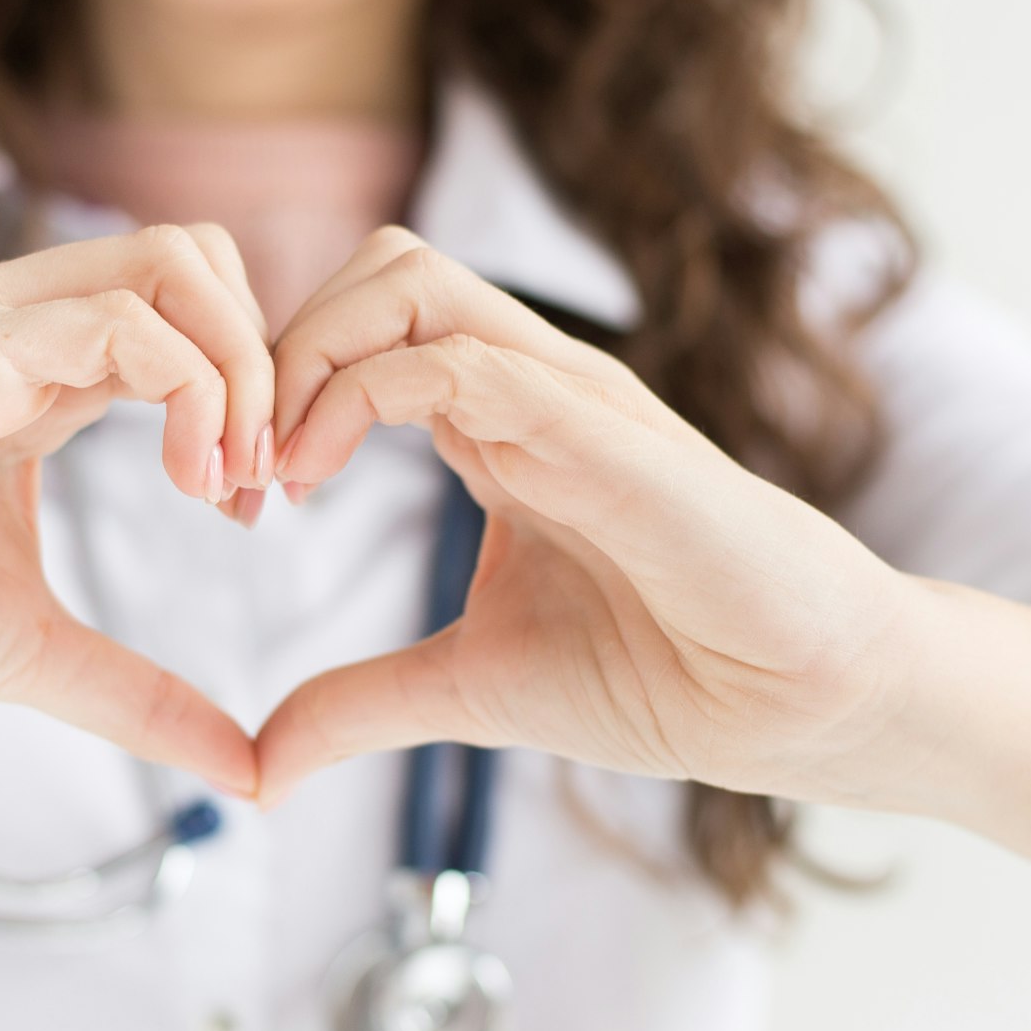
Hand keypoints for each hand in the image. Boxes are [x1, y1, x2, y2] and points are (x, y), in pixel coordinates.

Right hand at [0, 224, 274, 793]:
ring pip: (175, 265)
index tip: (250, 505)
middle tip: (257, 483)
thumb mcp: (32, 651)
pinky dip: (188, 388)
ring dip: (241, 368)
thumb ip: (141, 698)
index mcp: (41, 368)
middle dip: (268, 362)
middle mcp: (22, 321)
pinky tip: (186, 478)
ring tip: (223, 482)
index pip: (191, 317)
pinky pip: (111, 322)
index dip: (253, 395)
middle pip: (201, 259)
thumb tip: (247, 773)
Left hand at [254, 227, 923, 807]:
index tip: (231, 494)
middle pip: (377, 268)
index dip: (277, 389)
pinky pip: (460, 358)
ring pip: (406, 281)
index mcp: (499, 422)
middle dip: (278, 346)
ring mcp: (567, 395)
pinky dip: (357, 398)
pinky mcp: (603, 430)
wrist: (799, 704)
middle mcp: (529, 385)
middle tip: (234, 467)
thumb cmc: (666, 675)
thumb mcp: (471, 689)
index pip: (364, 327)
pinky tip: (316, 480)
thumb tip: (262, 763)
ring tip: (269, 472)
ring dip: (304, 359)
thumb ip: (363, 702)